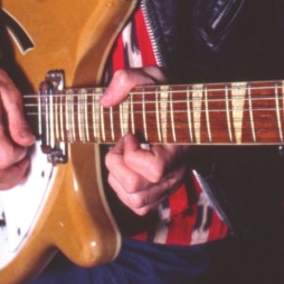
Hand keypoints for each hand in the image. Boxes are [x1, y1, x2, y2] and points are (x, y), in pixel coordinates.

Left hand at [101, 67, 188, 215]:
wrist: (178, 105)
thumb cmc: (164, 94)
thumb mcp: (150, 77)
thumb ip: (128, 80)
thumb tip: (106, 102)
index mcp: (177, 145)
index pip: (155, 168)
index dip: (133, 155)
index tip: (130, 133)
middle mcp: (176, 170)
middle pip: (138, 189)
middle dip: (118, 164)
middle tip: (122, 143)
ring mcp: (169, 184)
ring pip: (136, 200)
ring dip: (118, 177)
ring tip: (123, 155)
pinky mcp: (160, 192)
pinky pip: (138, 206)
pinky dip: (123, 190)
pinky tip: (125, 168)